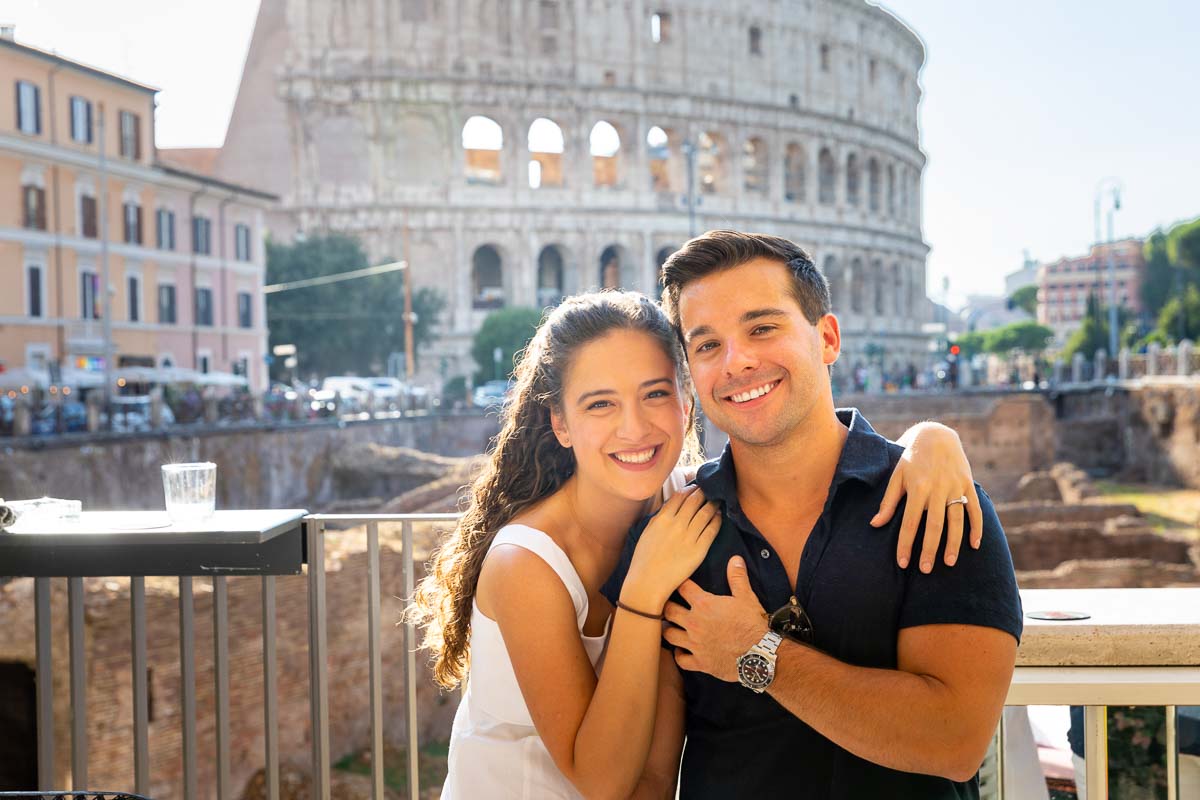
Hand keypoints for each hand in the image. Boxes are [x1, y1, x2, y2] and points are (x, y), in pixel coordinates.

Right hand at [624, 486, 720, 612]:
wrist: (648, 583)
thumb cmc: (644, 559)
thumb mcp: (647, 532)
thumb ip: (660, 517)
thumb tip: (672, 506)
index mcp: (662, 518)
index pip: (680, 496)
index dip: (690, 488)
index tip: (696, 486)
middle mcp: (676, 524)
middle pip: (695, 500)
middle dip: (704, 492)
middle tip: (710, 489)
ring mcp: (689, 536)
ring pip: (705, 513)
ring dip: (713, 504)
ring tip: (717, 499)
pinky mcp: (699, 549)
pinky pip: (712, 529)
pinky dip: (717, 520)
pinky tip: (720, 516)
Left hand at [663, 557, 766, 681]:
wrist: (759, 654)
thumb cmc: (752, 623)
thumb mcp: (746, 597)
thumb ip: (737, 577)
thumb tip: (735, 559)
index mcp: (704, 604)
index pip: (683, 588)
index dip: (680, 583)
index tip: (678, 583)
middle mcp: (694, 623)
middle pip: (669, 611)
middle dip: (666, 607)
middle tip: (666, 605)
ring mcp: (695, 644)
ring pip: (669, 635)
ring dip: (668, 629)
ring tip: (669, 626)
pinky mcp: (700, 662)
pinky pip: (680, 660)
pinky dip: (678, 655)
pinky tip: (680, 651)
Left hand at [870, 422, 983, 572]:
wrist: (936, 434)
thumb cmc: (911, 458)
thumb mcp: (896, 476)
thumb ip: (888, 502)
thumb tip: (875, 525)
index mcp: (916, 488)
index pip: (909, 522)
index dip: (905, 544)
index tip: (903, 563)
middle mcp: (937, 489)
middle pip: (934, 525)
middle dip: (930, 549)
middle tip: (926, 570)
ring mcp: (955, 486)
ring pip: (956, 520)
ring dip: (953, 543)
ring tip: (949, 563)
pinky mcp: (968, 484)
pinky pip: (975, 509)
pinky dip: (976, 527)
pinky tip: (975, 545)